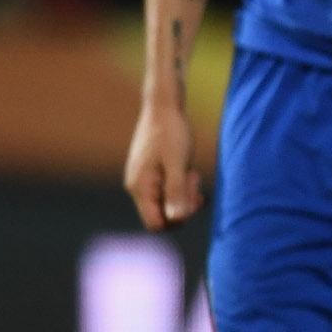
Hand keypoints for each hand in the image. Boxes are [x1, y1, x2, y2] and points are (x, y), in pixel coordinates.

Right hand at [124, 100, 203, 228]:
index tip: (192, 197)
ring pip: (167, 203)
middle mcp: (137, 187)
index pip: (156, 224)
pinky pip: (167, 191)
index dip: (177, 218)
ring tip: (192, 173)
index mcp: (140, 187)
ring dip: (184, 194)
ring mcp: (143, 180)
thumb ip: (176, 191)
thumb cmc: (171, 133)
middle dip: (183, 205)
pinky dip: (180, 186)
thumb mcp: (178, 163)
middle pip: (162, 215)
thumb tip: (176, 219)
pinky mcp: (151, 173)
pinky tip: (189, 171)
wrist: (163, 107)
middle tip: (194, 180)